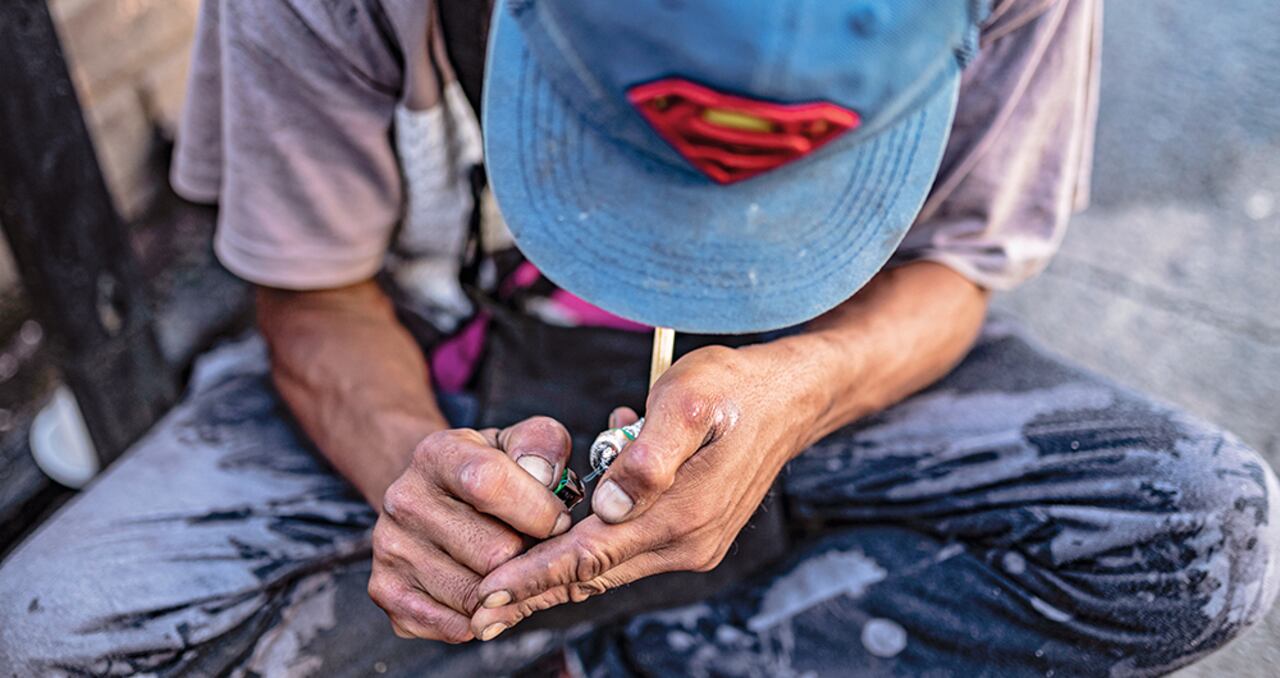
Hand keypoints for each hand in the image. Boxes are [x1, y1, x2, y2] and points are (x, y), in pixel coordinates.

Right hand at [367, 417, 575, 641]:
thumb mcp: (518, 442)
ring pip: (478, 597)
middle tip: (530, 545)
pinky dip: (482, 617)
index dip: (538, 510)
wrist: (430, 494)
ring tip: (506, 565)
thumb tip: (545, 477)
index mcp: (437, 455)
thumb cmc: (487, 471)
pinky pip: (456, 627)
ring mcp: (391, 549)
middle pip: (493, 553)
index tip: (558, 521)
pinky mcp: (388, 592)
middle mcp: (404, 501)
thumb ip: (542, 445)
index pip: (489, 484)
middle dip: (528, 556)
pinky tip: (484, 589)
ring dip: (506, 590)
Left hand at [466, 343, 827, 640]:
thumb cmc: (732, 389)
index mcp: (682, 513)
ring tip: (503, 591)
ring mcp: (693, 544)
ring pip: (609, 567)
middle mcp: (687, 542)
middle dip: (533, 592)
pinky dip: (590, 550)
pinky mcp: (694, 536)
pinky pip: (629, 549)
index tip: (487, 595)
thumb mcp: (686, 400)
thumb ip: (647, 455)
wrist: (791, 399)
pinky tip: (562, 536)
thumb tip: (607, 504)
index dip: (534, 576)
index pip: (590, 555)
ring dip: (557, 576)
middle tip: (477, 613)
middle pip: (593, 575)